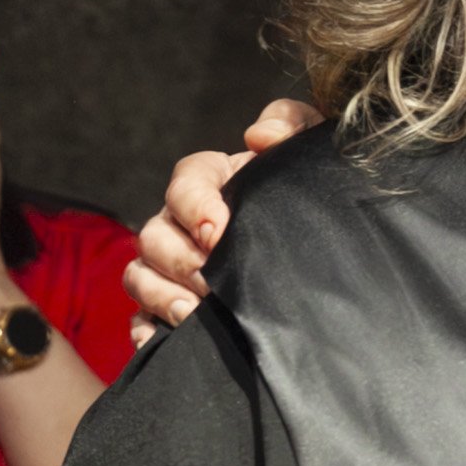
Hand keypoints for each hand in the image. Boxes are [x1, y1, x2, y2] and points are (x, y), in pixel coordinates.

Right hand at [129, 100, 319, 334]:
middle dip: (180, 260)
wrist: (325, 247)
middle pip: (153, 235)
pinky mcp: (170, 305)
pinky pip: (141, 319)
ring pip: (139, 275)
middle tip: (213, 282)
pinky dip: (145, 331)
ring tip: (193, 315)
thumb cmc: (305, 191)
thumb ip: (290, 123)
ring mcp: (171, 266)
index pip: (184, 183)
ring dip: (160, 295)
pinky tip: (162, 342)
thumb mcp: (308, 150)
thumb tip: (260, 136)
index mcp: (210, 181)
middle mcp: (181, 223)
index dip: (195, 206)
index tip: (219, 232)